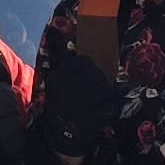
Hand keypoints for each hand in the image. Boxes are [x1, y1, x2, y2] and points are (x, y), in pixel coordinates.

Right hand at [29, 39, 119, 164]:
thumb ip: (59, 52)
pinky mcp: (93, 120)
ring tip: (92, 105)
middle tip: (88, 96)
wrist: (61, 136)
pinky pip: (111, 106)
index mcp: (60, 77)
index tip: (80, 82)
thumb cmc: (62, 100)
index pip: (86, 63)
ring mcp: (82, 105)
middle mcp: (69, 89)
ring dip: (103, 98)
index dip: (87, 72)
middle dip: (96, 85)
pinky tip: (97, 115)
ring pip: (106, 90)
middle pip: (98, 76)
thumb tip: (53, 28)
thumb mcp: (57, 76)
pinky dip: (107, 111)